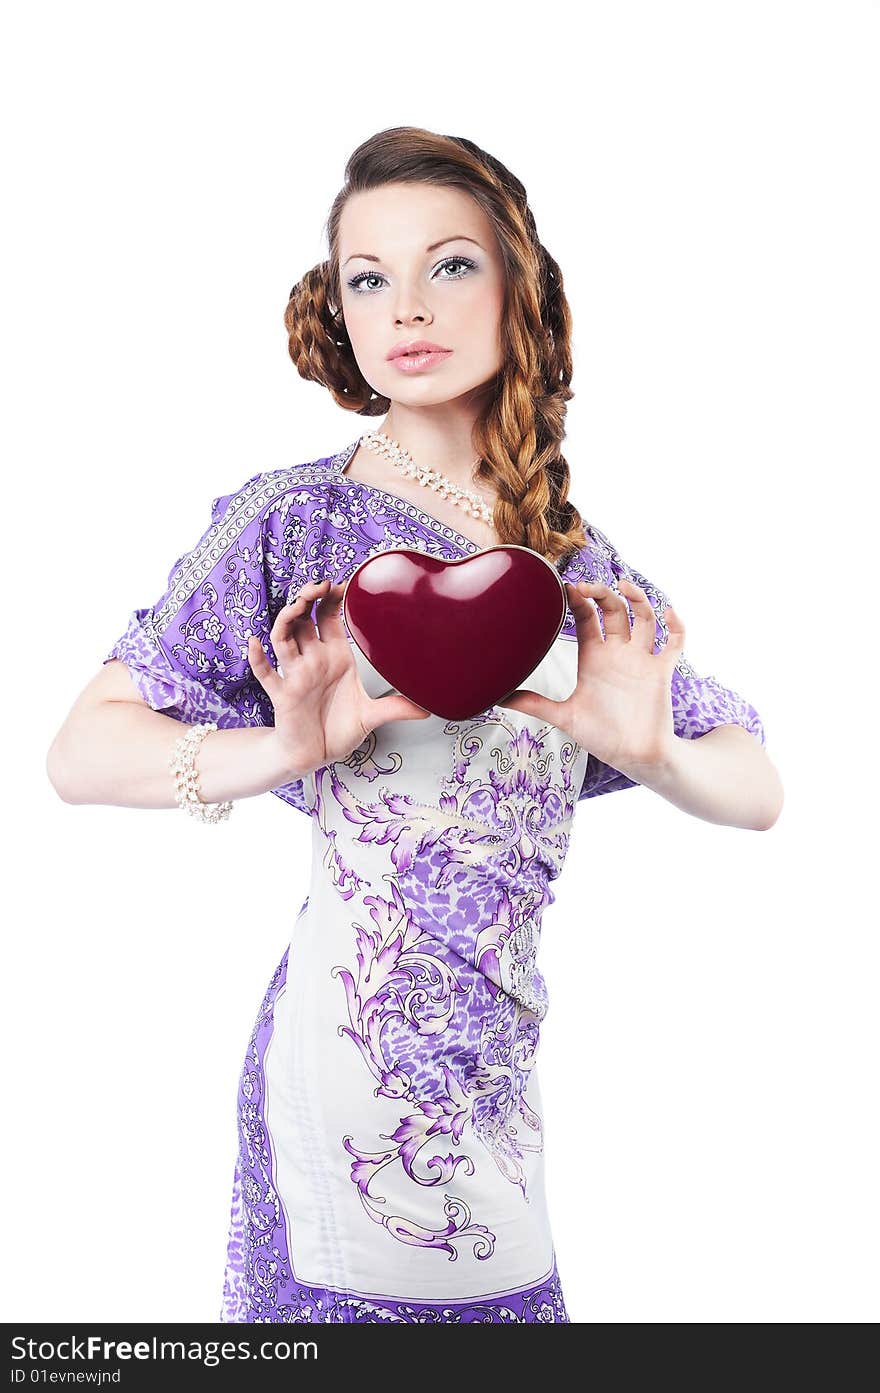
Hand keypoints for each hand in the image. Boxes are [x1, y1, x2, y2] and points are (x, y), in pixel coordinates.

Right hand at [247, 579, 430, 777]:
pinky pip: (266, 674)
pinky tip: (256, 644)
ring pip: (284, 638)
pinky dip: (258, 659)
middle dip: (308, 599)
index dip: (332, 598)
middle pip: (304, 619)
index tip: (341, 585)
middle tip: (319, 587)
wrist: (314, 756)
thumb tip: (428, 708)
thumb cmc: (337, 730)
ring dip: (287, 619)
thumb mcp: (371, 717)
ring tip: (297, 605)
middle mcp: (313, 660)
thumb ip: (396, 708)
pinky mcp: (282, 694)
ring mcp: (296, 675)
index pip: (329, 617)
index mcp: (334, 656)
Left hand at [496, 578, 685, 779]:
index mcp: (594, 657)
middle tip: (587, 588)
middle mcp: (618, 653)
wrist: (633, 756)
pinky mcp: (661, 671)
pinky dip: (676, 625)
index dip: (578, 601)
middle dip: (603, 594)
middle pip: (614, 610)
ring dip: (638, 599)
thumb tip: (498, 698)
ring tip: (624, 586)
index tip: (566, 588)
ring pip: (644, 618)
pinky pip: (675, 642)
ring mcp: (641, 660)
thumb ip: (534, 704)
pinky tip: (668, 612)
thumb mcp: (564, 717)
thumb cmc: (601, 736)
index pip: (586, 618)